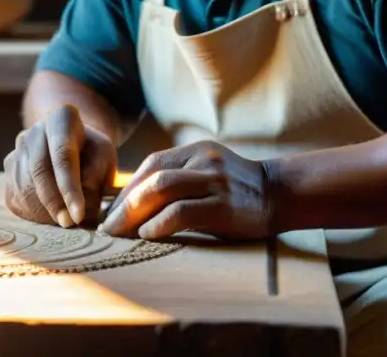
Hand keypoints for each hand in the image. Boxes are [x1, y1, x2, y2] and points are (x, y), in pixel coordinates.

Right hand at [4, 104, 116, 227]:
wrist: (70, 144)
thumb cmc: (91, 152)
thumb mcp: (104, 156)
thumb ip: (97, 175)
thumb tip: (82, 203)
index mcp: (61, 119)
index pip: (63, 155)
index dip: (70, 188)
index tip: (79, 214)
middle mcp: (33, 131)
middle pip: (39, 171)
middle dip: (55, 203)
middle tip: (70, 223)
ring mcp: (17, 150)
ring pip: (24, 187)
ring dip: (44, 211)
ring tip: (65, 219)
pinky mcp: (9, 170)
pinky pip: (16, 197)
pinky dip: (33, 213)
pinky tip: (51, 214)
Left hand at [98, 141, 270, 240]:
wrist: (280, 194)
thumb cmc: (237, 192)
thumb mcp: (207, 173)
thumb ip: (179, 180)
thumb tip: (135, 204)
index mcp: (195, 151)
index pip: (150, 165)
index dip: (126, 189)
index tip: (110, 213)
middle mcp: (203, 160)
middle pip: (151, 176)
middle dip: (123, 204)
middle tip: (106, 228)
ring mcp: (214, 180)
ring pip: (162, 189)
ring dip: (133, 213)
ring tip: (118, 234)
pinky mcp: (224, 205)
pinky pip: (183, 211)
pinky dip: (160, 223)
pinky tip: (147, 235)